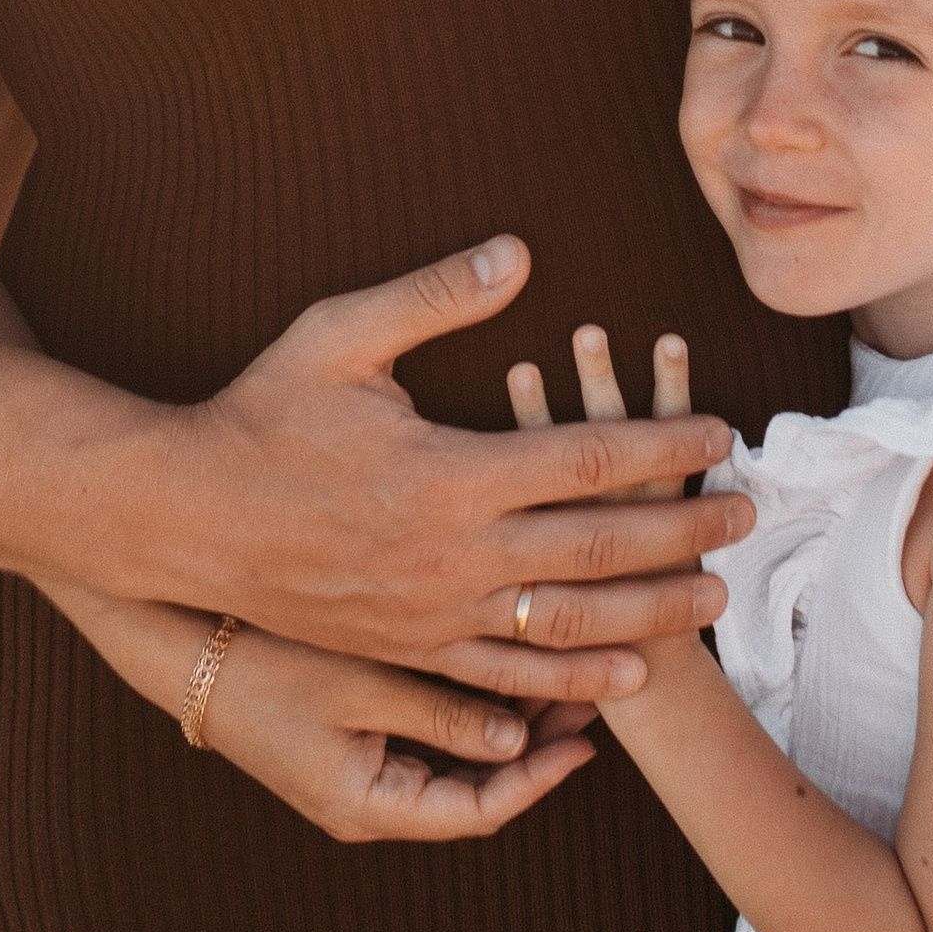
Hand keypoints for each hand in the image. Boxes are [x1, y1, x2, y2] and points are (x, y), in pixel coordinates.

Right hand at [189, 237, 747, 692]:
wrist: (184, 518)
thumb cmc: (261, 413)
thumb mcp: (339, 335)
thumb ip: (435, 296)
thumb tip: (520, 253)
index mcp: (449, 470)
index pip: (589, 456)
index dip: (665, 443)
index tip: (722, 430)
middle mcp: (453, 553)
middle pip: (600, 546)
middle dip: (685, 529)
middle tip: (749, 513)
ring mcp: (434, 613)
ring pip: (569, 624)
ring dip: (651, 611)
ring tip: (713, 598)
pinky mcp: (411, 650)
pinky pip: (510, 676)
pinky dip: (575, 678)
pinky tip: (625, 675)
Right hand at [196, 625, 593, 842]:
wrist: (178, 640)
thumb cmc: (263, 660)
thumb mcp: (359, 683)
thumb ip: (439, 712)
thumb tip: (516, 737)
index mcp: (367, 805)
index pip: (476, 812)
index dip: (538, 781)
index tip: (585, 744)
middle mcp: (366, 799)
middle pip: (472, 787)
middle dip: (533, 745)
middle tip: (591, 698)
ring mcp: (357, 769)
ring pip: (453, 756)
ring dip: (504, 718)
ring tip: (563, 675)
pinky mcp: (349, 735)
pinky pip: (425, 731)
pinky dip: (467, 702)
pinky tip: (502, 661)